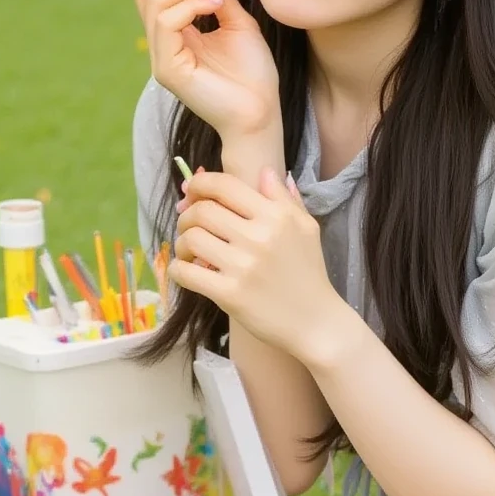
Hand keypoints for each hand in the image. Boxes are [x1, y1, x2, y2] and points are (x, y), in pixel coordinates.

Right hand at [132, 0, 280, 141]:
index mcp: (176, 32)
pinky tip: (216, 4)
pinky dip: (192, 5)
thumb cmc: (253, 76)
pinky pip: (167, 23)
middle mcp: (162, 43)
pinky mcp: (168, 69)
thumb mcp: (238, 23)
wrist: (262, 114)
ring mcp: (161, 57)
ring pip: (156, 1)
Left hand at [171, 167, 345, 359]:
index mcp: (276, 216)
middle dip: (187, 216)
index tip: (192, 192)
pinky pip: (187, 272)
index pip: (225, 186)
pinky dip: (179, 269)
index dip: (200, 185)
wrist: (316, 323)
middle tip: (189, 227)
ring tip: (190, 252)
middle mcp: (259, 236)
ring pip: (191, 238)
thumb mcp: (306, 229)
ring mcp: (243, 266)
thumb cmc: (310, 274)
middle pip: (202, 211)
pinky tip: (187, 271)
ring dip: (182, 243)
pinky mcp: (230, 294)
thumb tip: (266, 172)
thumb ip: (285, 199)